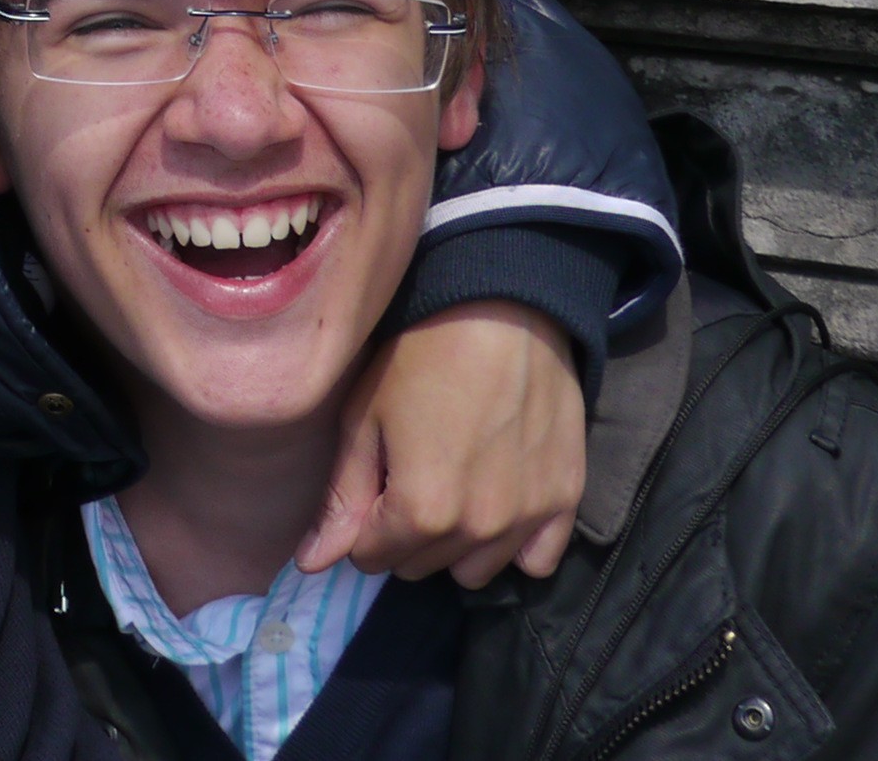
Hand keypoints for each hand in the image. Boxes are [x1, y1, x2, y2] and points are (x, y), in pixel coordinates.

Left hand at [295, 300, 584, 587]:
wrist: (504, 307)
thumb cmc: (421, 355)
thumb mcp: (365, 419)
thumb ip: (341, 500)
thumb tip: (311, 565)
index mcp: (422, 513)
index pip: (370, 556)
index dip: (361, 521)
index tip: (372, 480)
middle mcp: (480, 529)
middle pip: (420, 564)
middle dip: (403, 532)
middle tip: (410, 472)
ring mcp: (529, 517)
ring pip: (474, 568)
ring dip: (455, 541)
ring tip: (454, 484)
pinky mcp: (566, 498)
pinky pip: (537, 559)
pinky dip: (514, 542)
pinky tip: (499, 500)